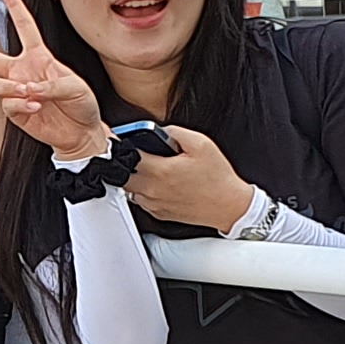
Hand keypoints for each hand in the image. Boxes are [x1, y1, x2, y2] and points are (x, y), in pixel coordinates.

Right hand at [0, 0, 109, 160]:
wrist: (81, 132)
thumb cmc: (81, 103)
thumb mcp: (74, 86)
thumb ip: (50, 84)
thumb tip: (27, 90)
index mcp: (38, 56)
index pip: (24, 26)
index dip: (14, 5)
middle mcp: (21, 71)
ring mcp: (15, 92)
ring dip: (9, 88)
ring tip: (29, 92)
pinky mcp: (15, 112)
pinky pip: (6, 104)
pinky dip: (21, 104)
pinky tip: (36, 106)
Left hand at [124, 128, 257, 229]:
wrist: (229, 206)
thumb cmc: (217, 178)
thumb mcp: (200, 144)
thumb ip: (174, 132)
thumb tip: (158, 130)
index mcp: (161, 171)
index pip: (127, 155)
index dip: (119, 144)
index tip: (115, 138)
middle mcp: (153, 190)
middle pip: (122, 174)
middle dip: (124, 161)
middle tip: (132, 152)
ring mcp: (154, 204)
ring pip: (129, 188)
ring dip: (132, 175)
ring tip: (148, 166)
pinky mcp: (158, 213)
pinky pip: (139, 199)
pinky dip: (142, 189)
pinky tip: (157, 181)